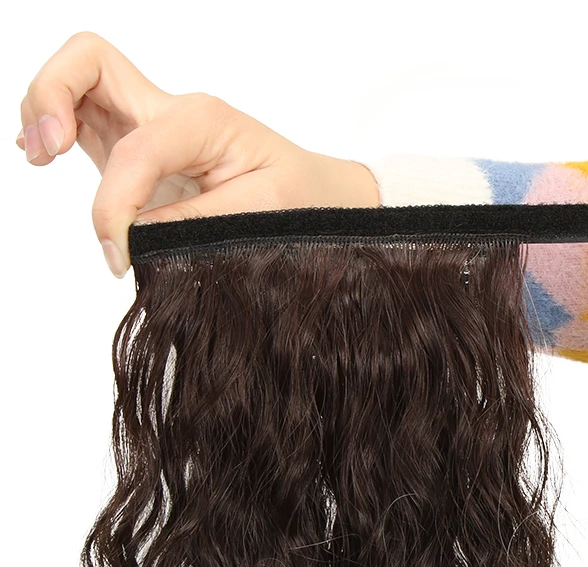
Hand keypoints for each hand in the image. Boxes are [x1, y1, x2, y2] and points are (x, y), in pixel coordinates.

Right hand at [16, 31, 379, 276]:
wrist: (320, 198)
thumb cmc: (300, 199)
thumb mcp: (261, 214)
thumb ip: (196, 222)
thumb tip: (135, 236)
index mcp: (202, 121)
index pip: (135, 150)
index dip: (114, 204)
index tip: (119, 253)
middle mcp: (171, 113)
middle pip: (89, 63)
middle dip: (50, 95)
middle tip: (45, 152)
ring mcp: (149, 127)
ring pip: (78, 85)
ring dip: (43, 109)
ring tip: (37, 155)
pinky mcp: (139, 150)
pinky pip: (84, 122)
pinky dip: (55, 129)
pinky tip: (45, 156)